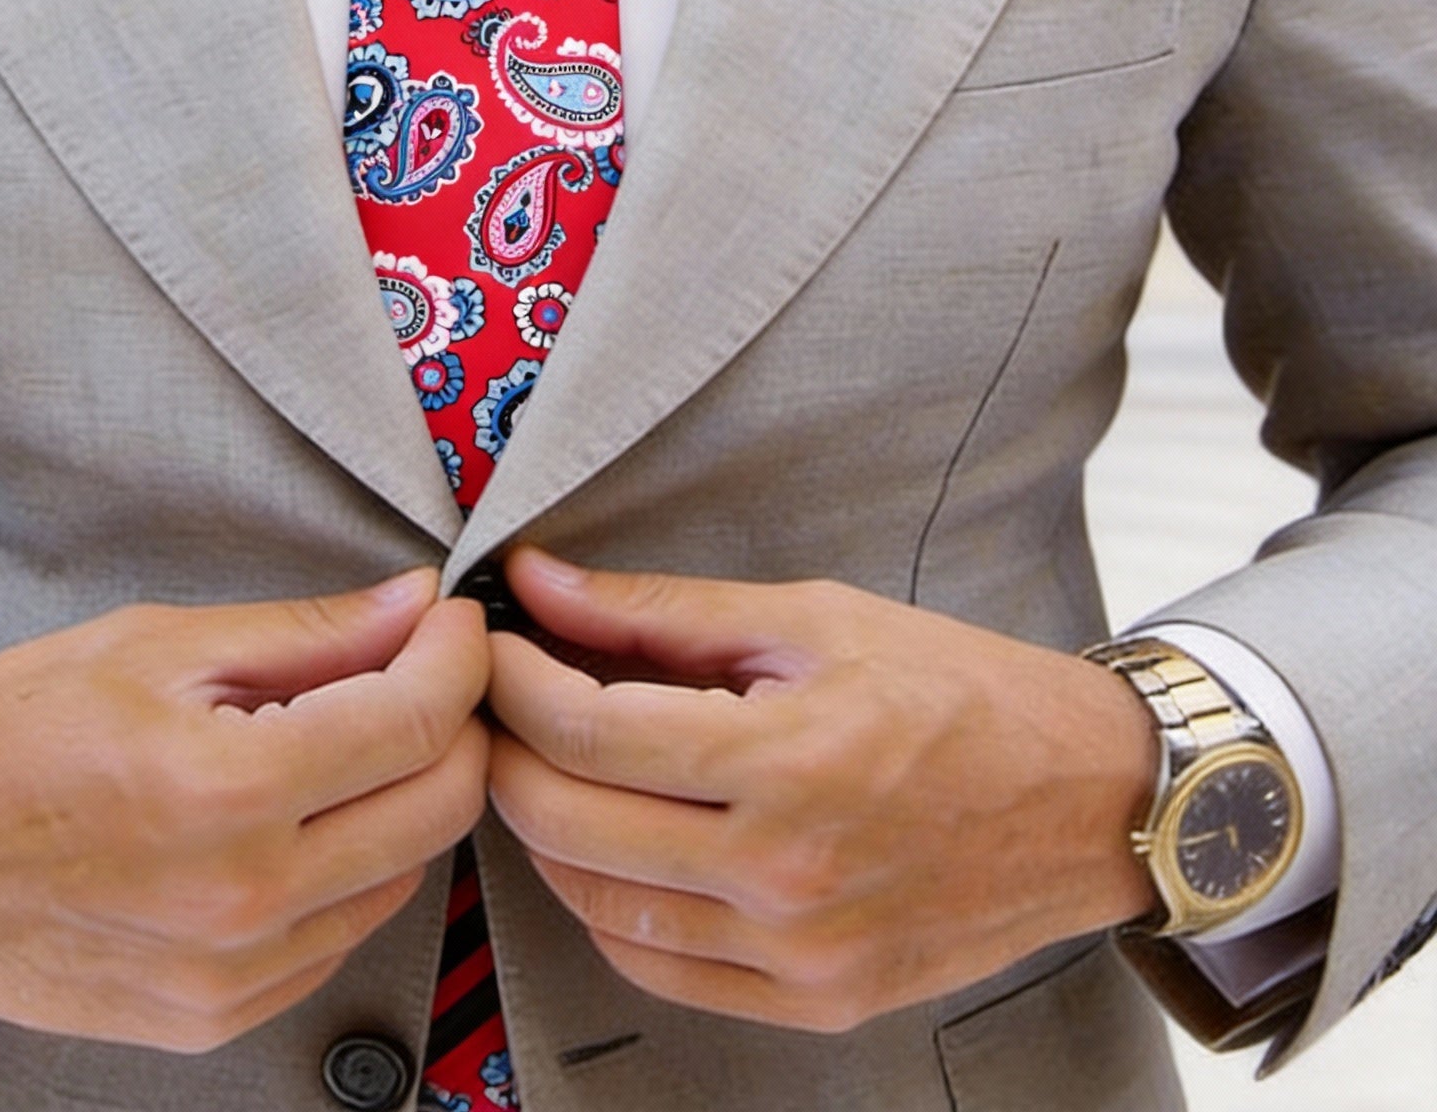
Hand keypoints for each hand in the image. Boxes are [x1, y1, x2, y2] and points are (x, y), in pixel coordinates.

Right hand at [0, 570, 488, 1050]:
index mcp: (225, 790)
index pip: (416, 720)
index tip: (454, 620)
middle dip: (454, 723)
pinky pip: (336, 938)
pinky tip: (296, 815)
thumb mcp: (156, 644)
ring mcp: (229, 977)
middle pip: (438, 807)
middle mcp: (241, 901)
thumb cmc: (5, 732)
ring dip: (403, 796)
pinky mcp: (212, 1019)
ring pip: (401, 876)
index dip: (458, 653)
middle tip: (420, 667)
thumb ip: (306, 633)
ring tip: (348, 735)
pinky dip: (346, 868)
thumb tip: (413, 607)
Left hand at [485, 549, 1157, 1032]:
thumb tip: (539, 582)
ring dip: (546, 831)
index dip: (514, 681)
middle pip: (569, 824)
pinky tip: (612, 844)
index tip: (496, 642)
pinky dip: (606, 906)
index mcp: (789, 762)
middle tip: (503, 699)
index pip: (587, 732)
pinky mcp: (815, 1001)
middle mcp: (786, 875)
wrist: (1087, 800)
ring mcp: (800, 954)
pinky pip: (657, 969)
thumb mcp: (811, 619)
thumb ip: (660, 609)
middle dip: (508, 751)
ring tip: (551, 763)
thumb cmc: (958, 693)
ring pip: (596, 906)